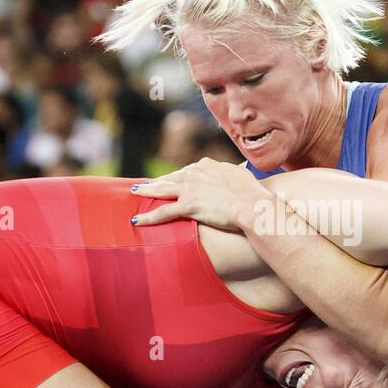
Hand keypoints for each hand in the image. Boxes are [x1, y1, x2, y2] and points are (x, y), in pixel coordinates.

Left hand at [131, 157, 267, 230]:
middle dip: (157, 181)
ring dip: (146, 191)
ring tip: (135, 193)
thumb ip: (234, 173)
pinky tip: (137, 221)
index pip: (187, 170)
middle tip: (144, 185)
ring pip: (162, 190)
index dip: (177, 176)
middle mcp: (195, 173)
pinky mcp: (188, 205)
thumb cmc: (252, 193)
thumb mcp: (242, 175)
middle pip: (171, 177)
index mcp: (207, 165)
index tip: (171, 179)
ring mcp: (190, 189)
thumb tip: (239, 171)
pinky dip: (148, 217)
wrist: (252, 204)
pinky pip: (163, 212)